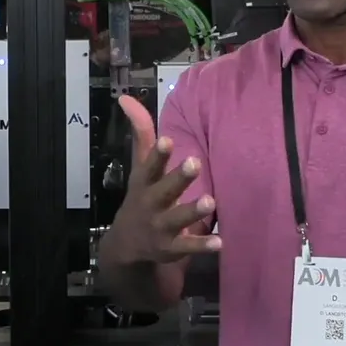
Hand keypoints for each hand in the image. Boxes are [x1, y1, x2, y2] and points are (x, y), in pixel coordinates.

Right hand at [114, 94, 220, 263]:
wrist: (127, 244)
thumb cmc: (142, 196)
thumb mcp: (139, 167)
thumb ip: (141, 133)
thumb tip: (126, 97)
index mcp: (144, 183)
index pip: (150, 166)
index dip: (158, 154)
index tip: (168, 139)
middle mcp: (151, 204)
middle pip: (164, 190)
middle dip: (178, 177)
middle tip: (195, 162)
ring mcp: (160, 227)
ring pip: (177, 218)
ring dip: (192, 211)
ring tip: (210, 201)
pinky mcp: (171, 248)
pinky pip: (187, 247)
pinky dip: (202, 245)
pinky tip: (220, 241)